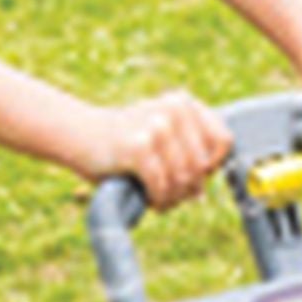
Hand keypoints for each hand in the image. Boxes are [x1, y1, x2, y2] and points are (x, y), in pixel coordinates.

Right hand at [88, 91, 233, 209]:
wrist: (78, 134)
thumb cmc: (123, 143)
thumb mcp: (162, 138)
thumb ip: (188, 155)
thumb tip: (202, 191)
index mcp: (184, 103)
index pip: (223, 142)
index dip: (212, 166)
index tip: (194, 175)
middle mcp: (174, 110)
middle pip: (202, 167)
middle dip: (188, 189)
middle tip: (171, 195)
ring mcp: (157, 127)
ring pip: (183, 180)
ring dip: (172, 198)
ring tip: (160, 198)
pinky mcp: (138, 147)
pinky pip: (161, 186)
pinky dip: (156, 198)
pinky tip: (148, 198)